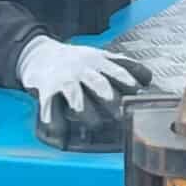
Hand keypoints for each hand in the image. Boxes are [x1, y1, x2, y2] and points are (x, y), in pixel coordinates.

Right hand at [16, 35, 152, 124]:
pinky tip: (60, 133)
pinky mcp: (46, 90)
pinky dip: (54, 120)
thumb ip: (121, 65)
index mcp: (98, 61)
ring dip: (85, 110)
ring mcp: (64, 79)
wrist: (37, 53)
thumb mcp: (97, 56)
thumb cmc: (74, 60)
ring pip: (75, 94)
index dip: (131, 83)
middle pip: (99, 83)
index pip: (119, 70)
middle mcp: (82, 70)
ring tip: (95, 124)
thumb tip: (148, 78)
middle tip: (122, 114)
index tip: (142, 95)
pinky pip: (50, 106)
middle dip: (110, 99)